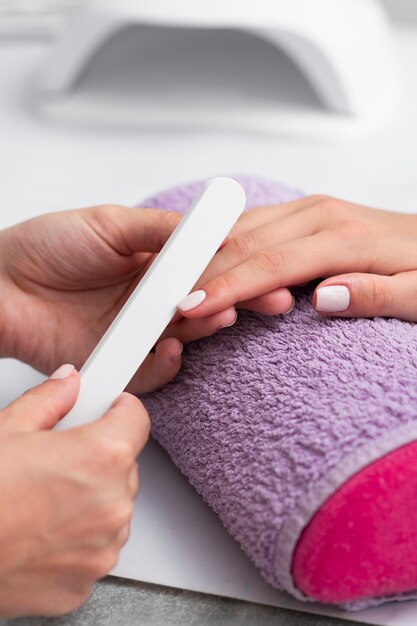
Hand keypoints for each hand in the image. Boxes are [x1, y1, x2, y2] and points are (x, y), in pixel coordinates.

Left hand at [0, 205, 235, 391]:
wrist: (0, 282)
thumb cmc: (47, 246)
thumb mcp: (110, 224)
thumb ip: (160, 228)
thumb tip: (211, 229)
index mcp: (153, 265)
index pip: (203, 270)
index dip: (233, 271)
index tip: (260, 270)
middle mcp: (149, 301)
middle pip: (201, 306)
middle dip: (231, 303)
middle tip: (255, 298)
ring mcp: (134, 333)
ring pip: (182, 338)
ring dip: (203, 330)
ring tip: (217, 316)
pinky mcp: (115, 362)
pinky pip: (149, 372)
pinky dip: (166, 365)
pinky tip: (173, 349)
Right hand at [0, 364, 147, 617]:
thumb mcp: (6, 429)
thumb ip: (49, 399)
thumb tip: (67, 383)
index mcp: (102, 457)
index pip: (136, 419)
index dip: (118, 410)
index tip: (106, 410)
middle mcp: (113, 504)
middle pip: (124, 466)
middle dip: (97, 457)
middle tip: (56, 459)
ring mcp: (102, 547)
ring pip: (112, 507)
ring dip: (90, 499)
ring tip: (42, 497)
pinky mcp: (86, 581)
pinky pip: (96, 545)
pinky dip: (77, 537)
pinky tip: (40, 528)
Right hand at [176, 195, 416, 321]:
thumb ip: (377, 296)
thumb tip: (325, 298)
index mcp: (345, 237)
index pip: (271, 264)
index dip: (227, 287)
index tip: (189, 307)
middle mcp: (321, 214)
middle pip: (245, 242)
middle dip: (201, 271)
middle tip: (161, 299)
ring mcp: (311, 209)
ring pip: (242, 228)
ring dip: (205, 255)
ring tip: (171, 284)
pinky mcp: (306, 212)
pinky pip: (253, 223)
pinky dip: (223, 242)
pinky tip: (203, 259)